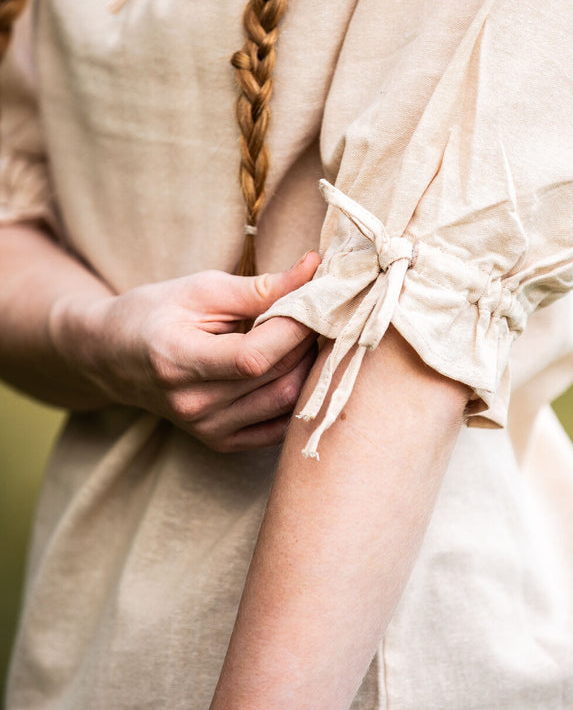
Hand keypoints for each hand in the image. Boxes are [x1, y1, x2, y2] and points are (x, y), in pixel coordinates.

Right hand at [49, 253, 320, 449]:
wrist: (113, 357)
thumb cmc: (154, 312)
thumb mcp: (201, 289)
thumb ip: (259, 287)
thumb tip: (312, 268)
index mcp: (178, 361)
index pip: (253, 356)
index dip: (295, 328)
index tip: (316, 299)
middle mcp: (192, 405)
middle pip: (276, 379)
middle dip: (309, 341)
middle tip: (322, 312)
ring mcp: (207, 429)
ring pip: (285, 404)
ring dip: (310, 367)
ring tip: (313, 336)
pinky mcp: (220, 441)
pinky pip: (279, 428)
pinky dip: (299, 396)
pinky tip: (301, 366)